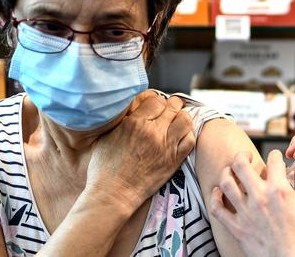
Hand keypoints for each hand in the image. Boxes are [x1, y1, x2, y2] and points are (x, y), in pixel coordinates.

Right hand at [86, 90, 195, 209]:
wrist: (113, 194)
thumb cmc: (104, 168)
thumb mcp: (106, 136)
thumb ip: (122, 120)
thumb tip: (130, 109)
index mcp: (135, 123)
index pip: (156, 100)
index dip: (157, 101)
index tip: (155, 106)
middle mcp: (153, 132)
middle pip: (173, 107)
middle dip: (172, 105)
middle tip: (169, 109)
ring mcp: (166, 147)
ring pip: (185, 120)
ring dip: (182, 117)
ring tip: (177, 120)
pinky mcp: (173, 161)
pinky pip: (190, 140)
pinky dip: (188, 134)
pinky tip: (180, 136)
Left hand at [210, 150, 294, 256]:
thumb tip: (291, 183)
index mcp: (280, 190)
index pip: (273, 160)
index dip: (275, 155)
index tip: (274, 158)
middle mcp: (260, 197)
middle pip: (241, 164)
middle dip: (242, 156)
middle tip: (245, 157)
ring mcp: (246, 212)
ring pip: (226, 182)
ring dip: (226, 173)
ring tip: (230, 171)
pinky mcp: (237, 227)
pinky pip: (217, 208)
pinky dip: (215, 197)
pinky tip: (218, 192)